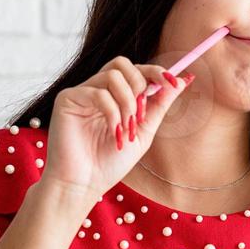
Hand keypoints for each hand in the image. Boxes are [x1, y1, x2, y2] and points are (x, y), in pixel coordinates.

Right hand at [43, 56, 193, 204]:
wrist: (84, 185)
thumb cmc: (109, 163)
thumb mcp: (144, 132)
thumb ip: (160, 105)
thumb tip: (182, 80)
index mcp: (113, 96)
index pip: (135, 70)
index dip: (155, 72)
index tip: (173, 82)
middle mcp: (96, 90)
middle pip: (122, 63)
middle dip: (140, 83)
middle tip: (141, 112)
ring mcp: (81, 93)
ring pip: (112, 74)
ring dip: (128, 103)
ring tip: (127, 129)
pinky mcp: (67, 99)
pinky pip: (98, 92)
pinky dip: (112, 112)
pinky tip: (113, 132)